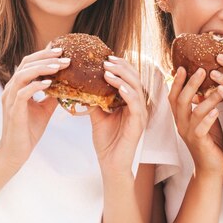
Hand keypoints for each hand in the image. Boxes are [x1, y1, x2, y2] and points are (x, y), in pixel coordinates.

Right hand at [0, 47, 67, 169]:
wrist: (16, 151)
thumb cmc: (29, 129)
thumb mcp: (45, 108)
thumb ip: (52, 95)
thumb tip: (68, 84)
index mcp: (18, 86)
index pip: (29, 63)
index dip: (44, 55)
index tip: (62, 50)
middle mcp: (11, 89)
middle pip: (26, 63)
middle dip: (45, 57)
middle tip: (64, 54)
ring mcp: (10, 98)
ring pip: (23, 74)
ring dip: (42, 68)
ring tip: (59, 66)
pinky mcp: (13, 110)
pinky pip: (23, 93)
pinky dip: (36, 85)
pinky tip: (50, 83)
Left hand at [89, 56, 147, 174]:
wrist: (111, 164)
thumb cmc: (107, 141)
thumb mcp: (98, 116)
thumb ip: (94, 100)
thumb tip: (82, 86)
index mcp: (130, 102)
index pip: (129, 78)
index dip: (120, 66)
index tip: (106, 58)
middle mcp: (138, 105)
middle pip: (135, 79)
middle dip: (121, 67)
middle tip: (106, 60)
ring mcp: (140, 114)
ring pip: (136, 89)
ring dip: (123, 77)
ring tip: (108, 70)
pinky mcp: (139, 124)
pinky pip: (137, 105)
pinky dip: (129, 94)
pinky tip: (120, 87)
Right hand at [169, 67, 222, 175]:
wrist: (211, 168)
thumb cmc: (209, 140)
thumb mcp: (204, 118)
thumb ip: (202, 103)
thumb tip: (207, 82)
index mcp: (181, 117)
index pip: (174, 96)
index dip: (177, 81)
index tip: (183, 66)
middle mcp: (181, 124)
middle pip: (181, 100)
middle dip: (190, 84)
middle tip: (201, 69)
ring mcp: (190, 134)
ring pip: (194, 113)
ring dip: (206, 99)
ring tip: (218, 87)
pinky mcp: (200, 143)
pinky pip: (201, 129)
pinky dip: (209, 119)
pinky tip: (217, 111)